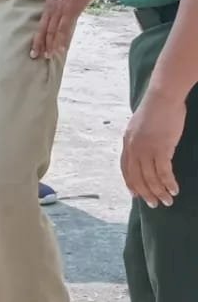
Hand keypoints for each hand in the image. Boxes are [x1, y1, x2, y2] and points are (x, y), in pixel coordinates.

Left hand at [31, 0, 98, 59]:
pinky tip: (61, 48)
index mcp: (49, 4)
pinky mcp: (71, 11)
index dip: (38, 37)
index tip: (34, 48)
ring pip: (53, 31)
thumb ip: (59, 4)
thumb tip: (61, 14)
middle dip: (40, 44)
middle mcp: (52, 8)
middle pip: (44, 29)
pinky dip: (62, 39)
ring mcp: (61, 10)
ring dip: (50, 44)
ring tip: (48, 56)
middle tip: (36, 56)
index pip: (41, 24)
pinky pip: (65, 28)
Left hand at [122, 86, 184, 206]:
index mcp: (127, 143)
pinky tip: (174, 190)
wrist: (163, 97)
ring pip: (150, 178)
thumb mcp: (140, 127)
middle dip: (146, 193)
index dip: (131, 184)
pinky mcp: (161, 148)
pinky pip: (164, 172)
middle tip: (155, 204)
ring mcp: (146, 149)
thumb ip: (140, 141)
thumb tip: (145, 153)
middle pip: (137, 177)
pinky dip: (168, 183)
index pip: (125, 169)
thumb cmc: (156, 109)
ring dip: (159, 192)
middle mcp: (133, 149)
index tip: (136, 195)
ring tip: (168, 201)